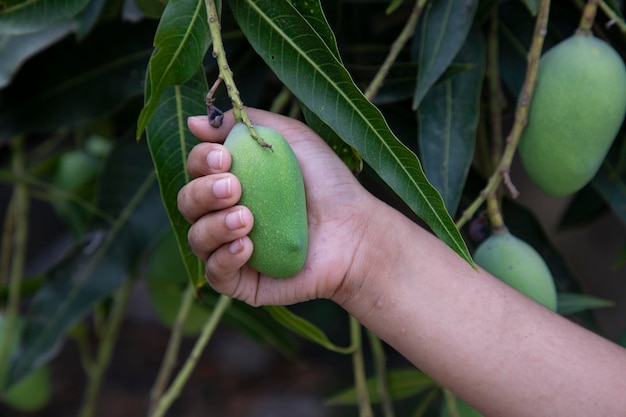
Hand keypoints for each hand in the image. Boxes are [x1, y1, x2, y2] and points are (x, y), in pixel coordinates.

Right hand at [177, 108, 379, 305]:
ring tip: (247, 218)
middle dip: (203, 192)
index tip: (225, 157)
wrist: (355, 229)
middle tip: (235, 187)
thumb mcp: (291, 139)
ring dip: (214, 225)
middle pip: (188, 203)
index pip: (196, 170)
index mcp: (233, 180)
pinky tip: (247, 247)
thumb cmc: (327, 183)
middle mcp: (226, 214)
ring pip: (197, 239)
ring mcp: (233, 249)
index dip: (201, 161)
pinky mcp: (245, 281)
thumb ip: (246, 123)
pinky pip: (215, 274)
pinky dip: (223, 259)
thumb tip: (194, 121)